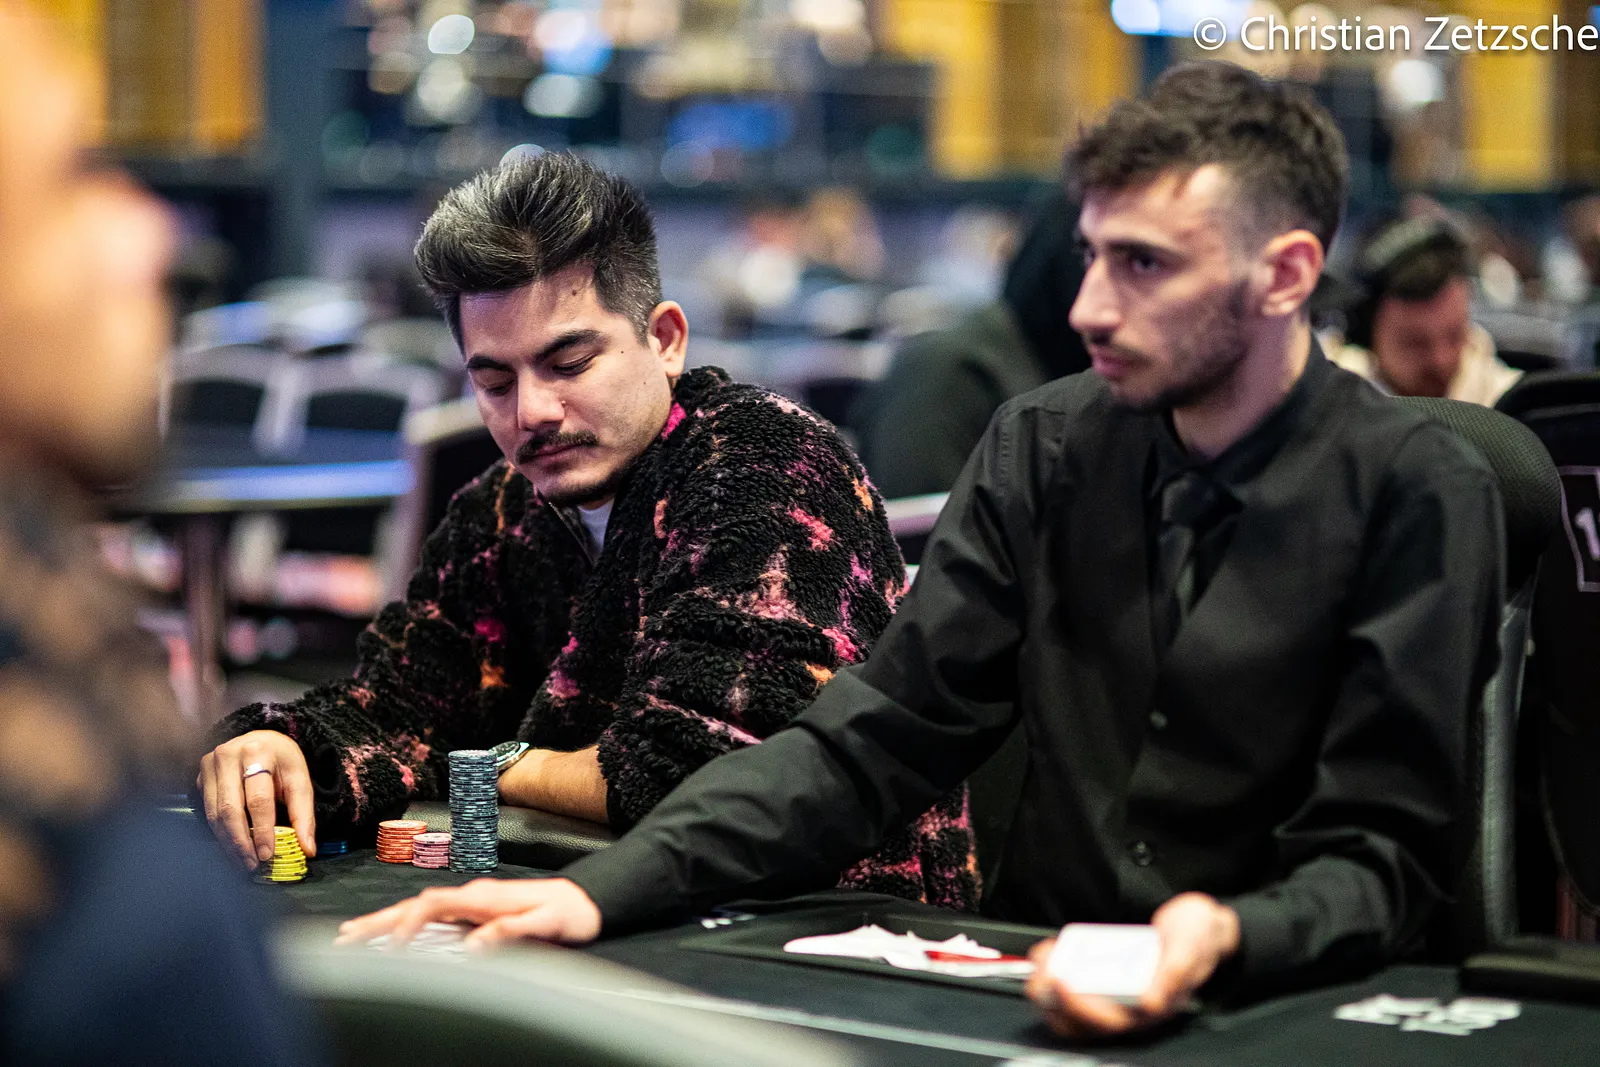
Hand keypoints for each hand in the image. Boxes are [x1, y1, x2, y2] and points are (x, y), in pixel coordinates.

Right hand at [197, 729, 315, 869]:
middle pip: (231, 809)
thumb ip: (303, 815)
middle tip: (252, 865)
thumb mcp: (299, 780)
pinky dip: (220, 834)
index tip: (266, 855)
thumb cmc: (282, 762)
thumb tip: (307, 849)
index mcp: (258, 751)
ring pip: (215, 814)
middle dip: (241, 842)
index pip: (258, 799)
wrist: (260, 741)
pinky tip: (232, 849)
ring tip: (243, 863)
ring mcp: (209, 765)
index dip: (262, 830)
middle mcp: (228, 755)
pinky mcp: (200, 776)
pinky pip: (207, 812)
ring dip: (229, 843)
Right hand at [333, 877, 601, 949]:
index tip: (388, 949)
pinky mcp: (476, 908)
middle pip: (414, 905)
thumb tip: (473, 945)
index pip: (431, 906)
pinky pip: (431, 914)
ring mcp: (473, 900)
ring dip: (385, 921)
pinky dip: (405, 922)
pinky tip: (394, 932)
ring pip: (419, 909)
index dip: (405, 926)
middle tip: (343, 938)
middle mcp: (473, 894)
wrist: (588, 899)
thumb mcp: (547, 924)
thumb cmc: (570, 913)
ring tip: (353, 935)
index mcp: (483, 897)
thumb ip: (512, 931)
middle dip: (378, 921)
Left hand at [1024, 892, 1239, 1038]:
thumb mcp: (1191, 945)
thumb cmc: (1197, 939)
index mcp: (1153, 1006)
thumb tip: (1152, 1001)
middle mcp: (1131, 1008)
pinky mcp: (1105, 980)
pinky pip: (1073, 987)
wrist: (1200, 927)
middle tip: (1042, 972)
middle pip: (1084, 1021)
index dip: (1082, 1008)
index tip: (1062, 981)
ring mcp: (1115, 995)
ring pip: (1073, 1010)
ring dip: (1049, 990)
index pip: (1111, 1022)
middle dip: (1055, 1000)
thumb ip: (1175, 971)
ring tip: (1041, 961)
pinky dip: (1056, 973)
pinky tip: (1051, 953)